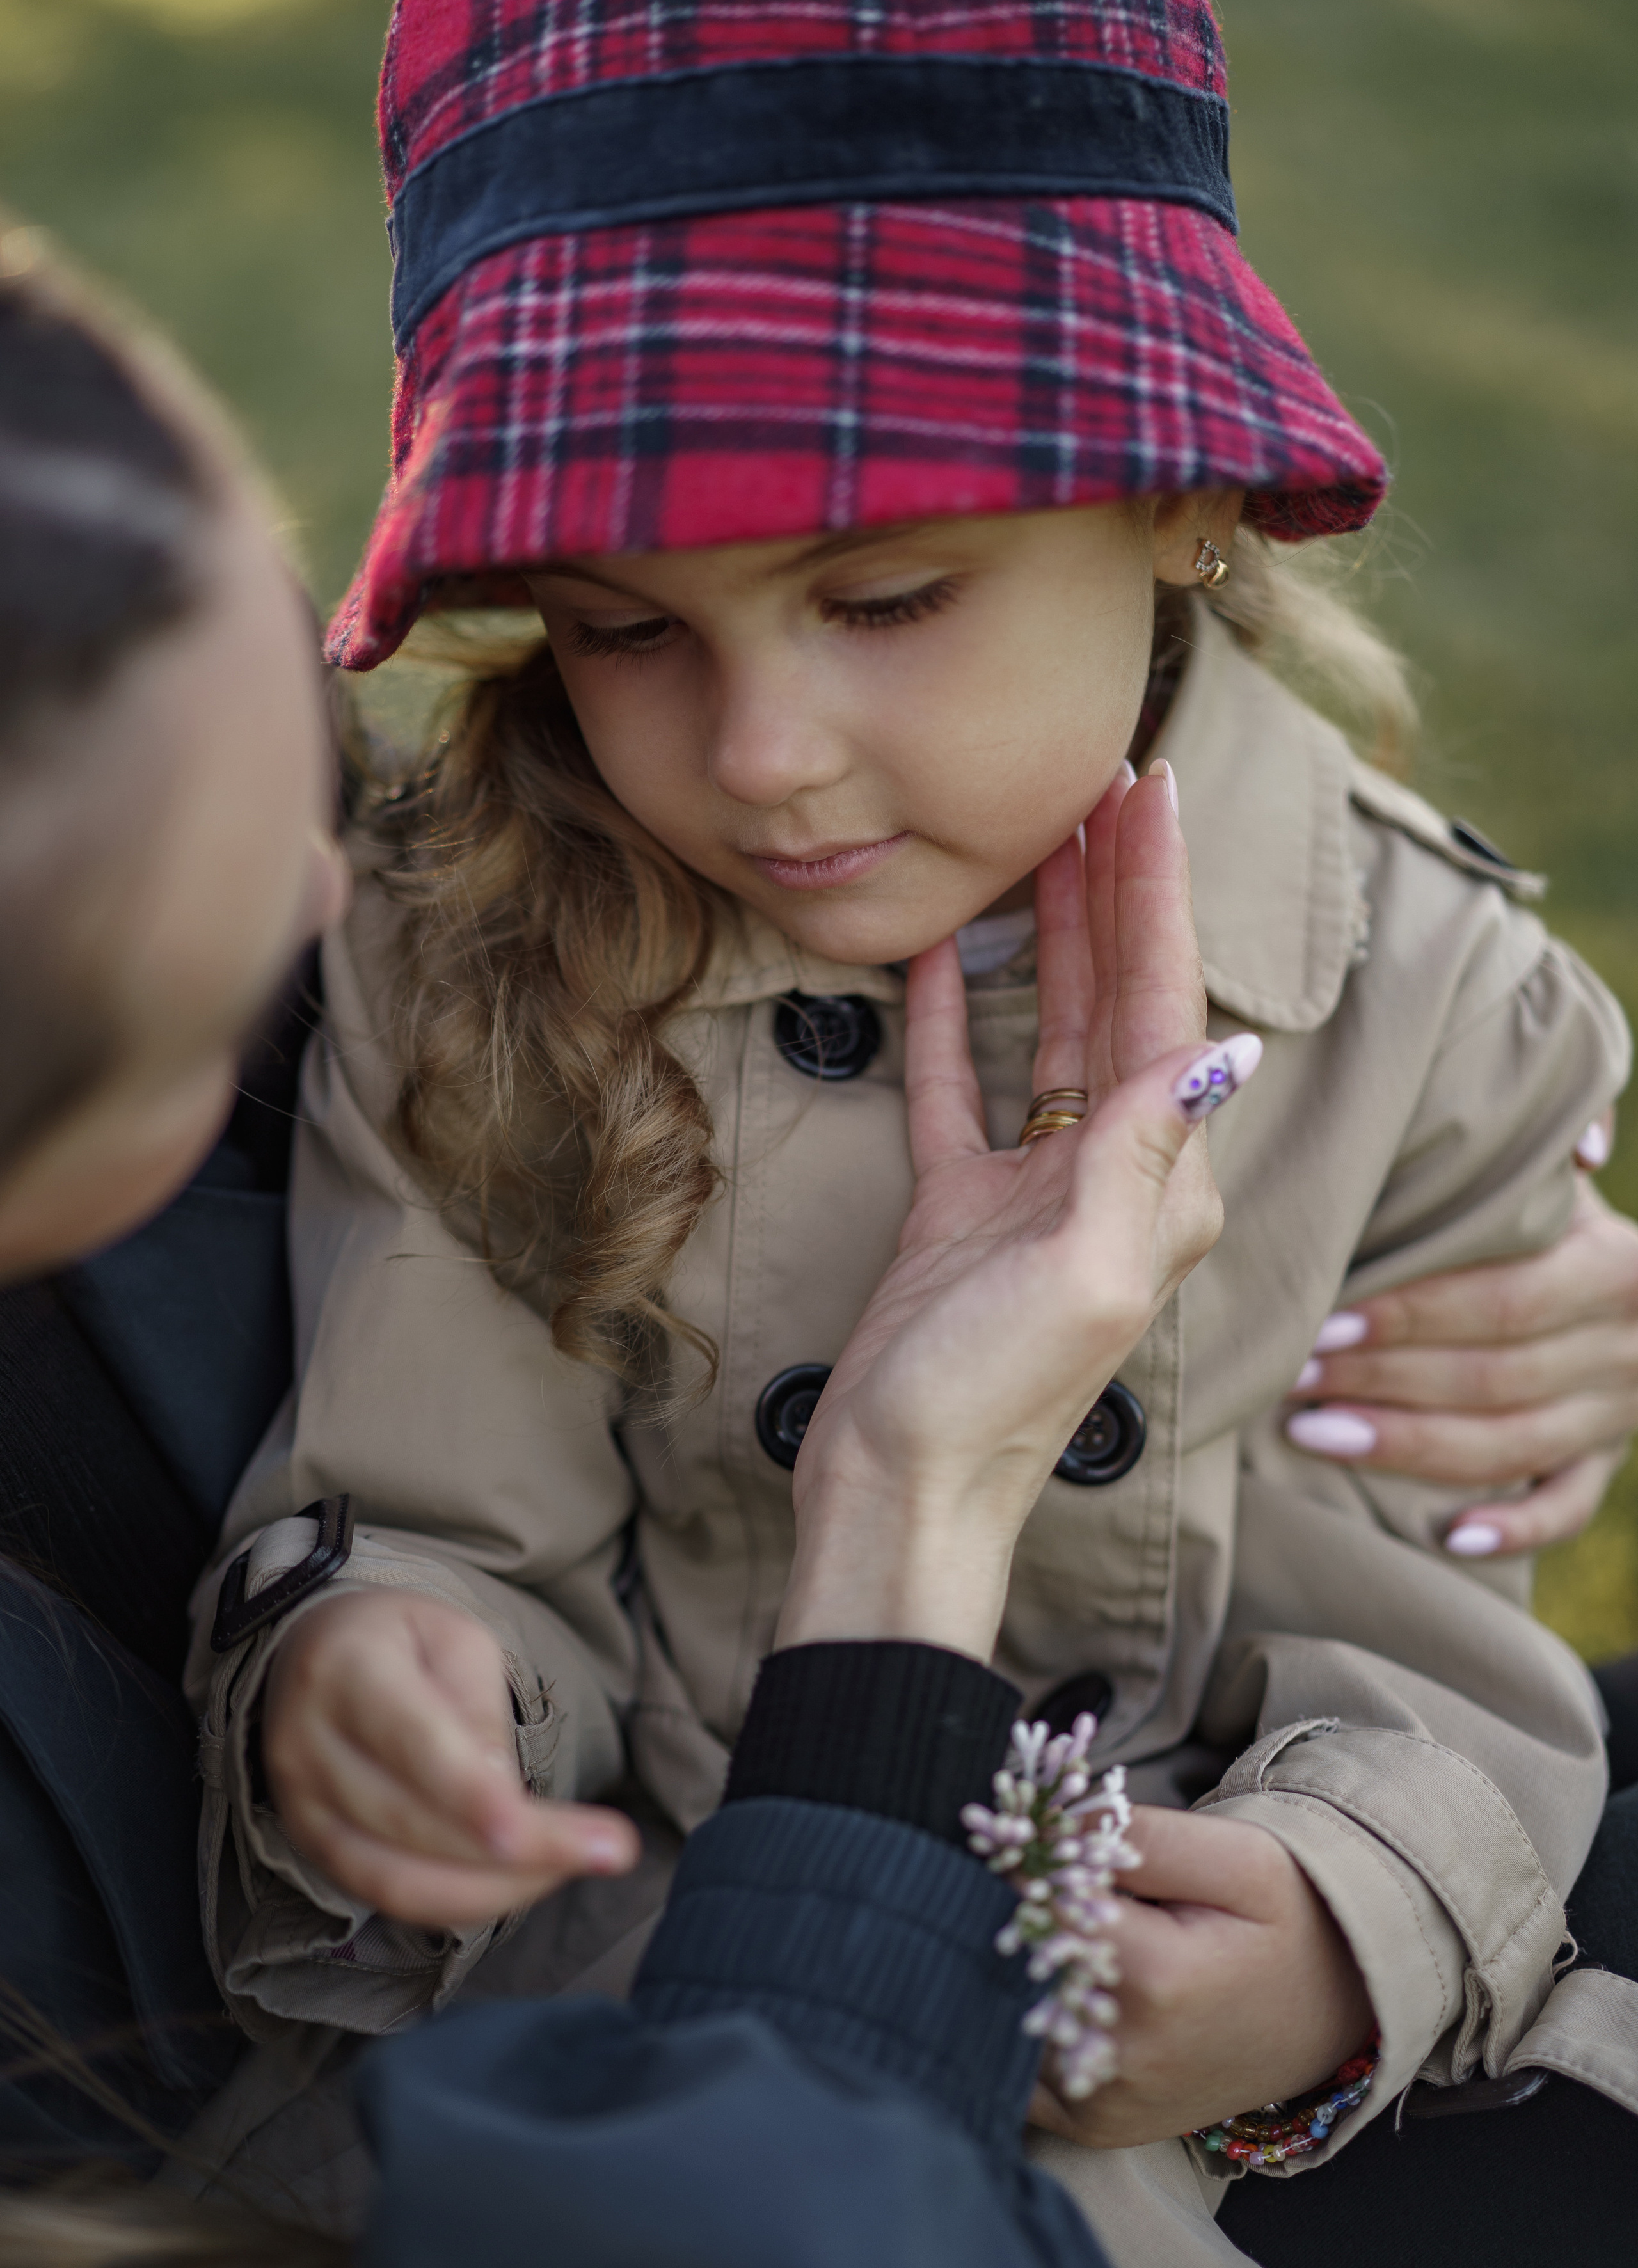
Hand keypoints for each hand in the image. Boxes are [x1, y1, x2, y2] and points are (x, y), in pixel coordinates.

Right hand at [262, 1590, 638, 1927]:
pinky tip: (521, 1881)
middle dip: (519, 1851)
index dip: (473, 1799)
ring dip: (499, 1887)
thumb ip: (479, 1711)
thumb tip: (503, 1799)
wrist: (319, 1654)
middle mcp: (309, 1745)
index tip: (536, 1832)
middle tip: (611, 1850)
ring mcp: (301, 1807)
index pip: (414, 1745)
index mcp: (347, 1670)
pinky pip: (390, 1899)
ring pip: (401, 1879)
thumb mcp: (456, 1642)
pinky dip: (462, 1900)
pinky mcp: (312, 1850)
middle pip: (414, 1823)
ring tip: (576, 1864)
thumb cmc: (403, 1643)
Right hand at [779, 762, 1257, 1659]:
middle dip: (1121, 890)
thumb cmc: (990, 1399)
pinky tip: (951, 946)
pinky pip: (964, 1083)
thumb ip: (1144, 1159)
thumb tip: (1218, 1051)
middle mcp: (1112, 1174)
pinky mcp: (961, 1204)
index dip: (1160, 897)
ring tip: (1047, 835)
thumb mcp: (1083, 1277)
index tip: (1146, 796)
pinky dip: (962, 1013)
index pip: (1173, 1010)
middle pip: (1127, 1001)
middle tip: (1103, 781)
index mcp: (1162, 1187)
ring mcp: (1034, 1186)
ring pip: (1055, 1029)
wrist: (898, 1486)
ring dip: (1058, 934)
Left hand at [1027, 1807, 1372, 2148]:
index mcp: (1157, 1980)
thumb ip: (1144, 1836)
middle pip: (1017, 1960)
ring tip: (1061, 1930)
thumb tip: (1052, 1828)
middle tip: (1041, 1875)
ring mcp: (1103, 2102)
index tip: (1022, 1832)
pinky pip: (1017, 2067)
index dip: (1026, 1861)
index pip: (1040, 1903)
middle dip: (1014, 1911)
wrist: (1339, 2012)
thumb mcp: (1240, 1857)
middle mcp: (1122, 2056)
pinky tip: (1056, 1984)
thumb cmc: (1291, 1923)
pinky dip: (1019, 2020)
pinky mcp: (1094, 2127)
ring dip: (1015, 1965)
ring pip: (1007, 2010)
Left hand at [1285, 1174, 1637, 1556]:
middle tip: (1295, 1375)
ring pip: (1510, 1446)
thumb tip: (1585, 1146)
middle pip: (1493, 1377)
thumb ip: (1544, 1159)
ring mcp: (1618, 1414)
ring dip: (1407, 1445)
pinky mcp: (1604, 1461)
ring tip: (1314, 1433)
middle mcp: (1627, 1349)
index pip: (1505, 1302)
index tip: (1326, 1319)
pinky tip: (1444, 1535)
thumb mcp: (1557, 1179)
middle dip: (1384, 1379)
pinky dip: (1510, 1527)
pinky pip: (1563, 1508)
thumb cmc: (1560, 1217)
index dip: (1413, 1316)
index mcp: (1615, 1269)